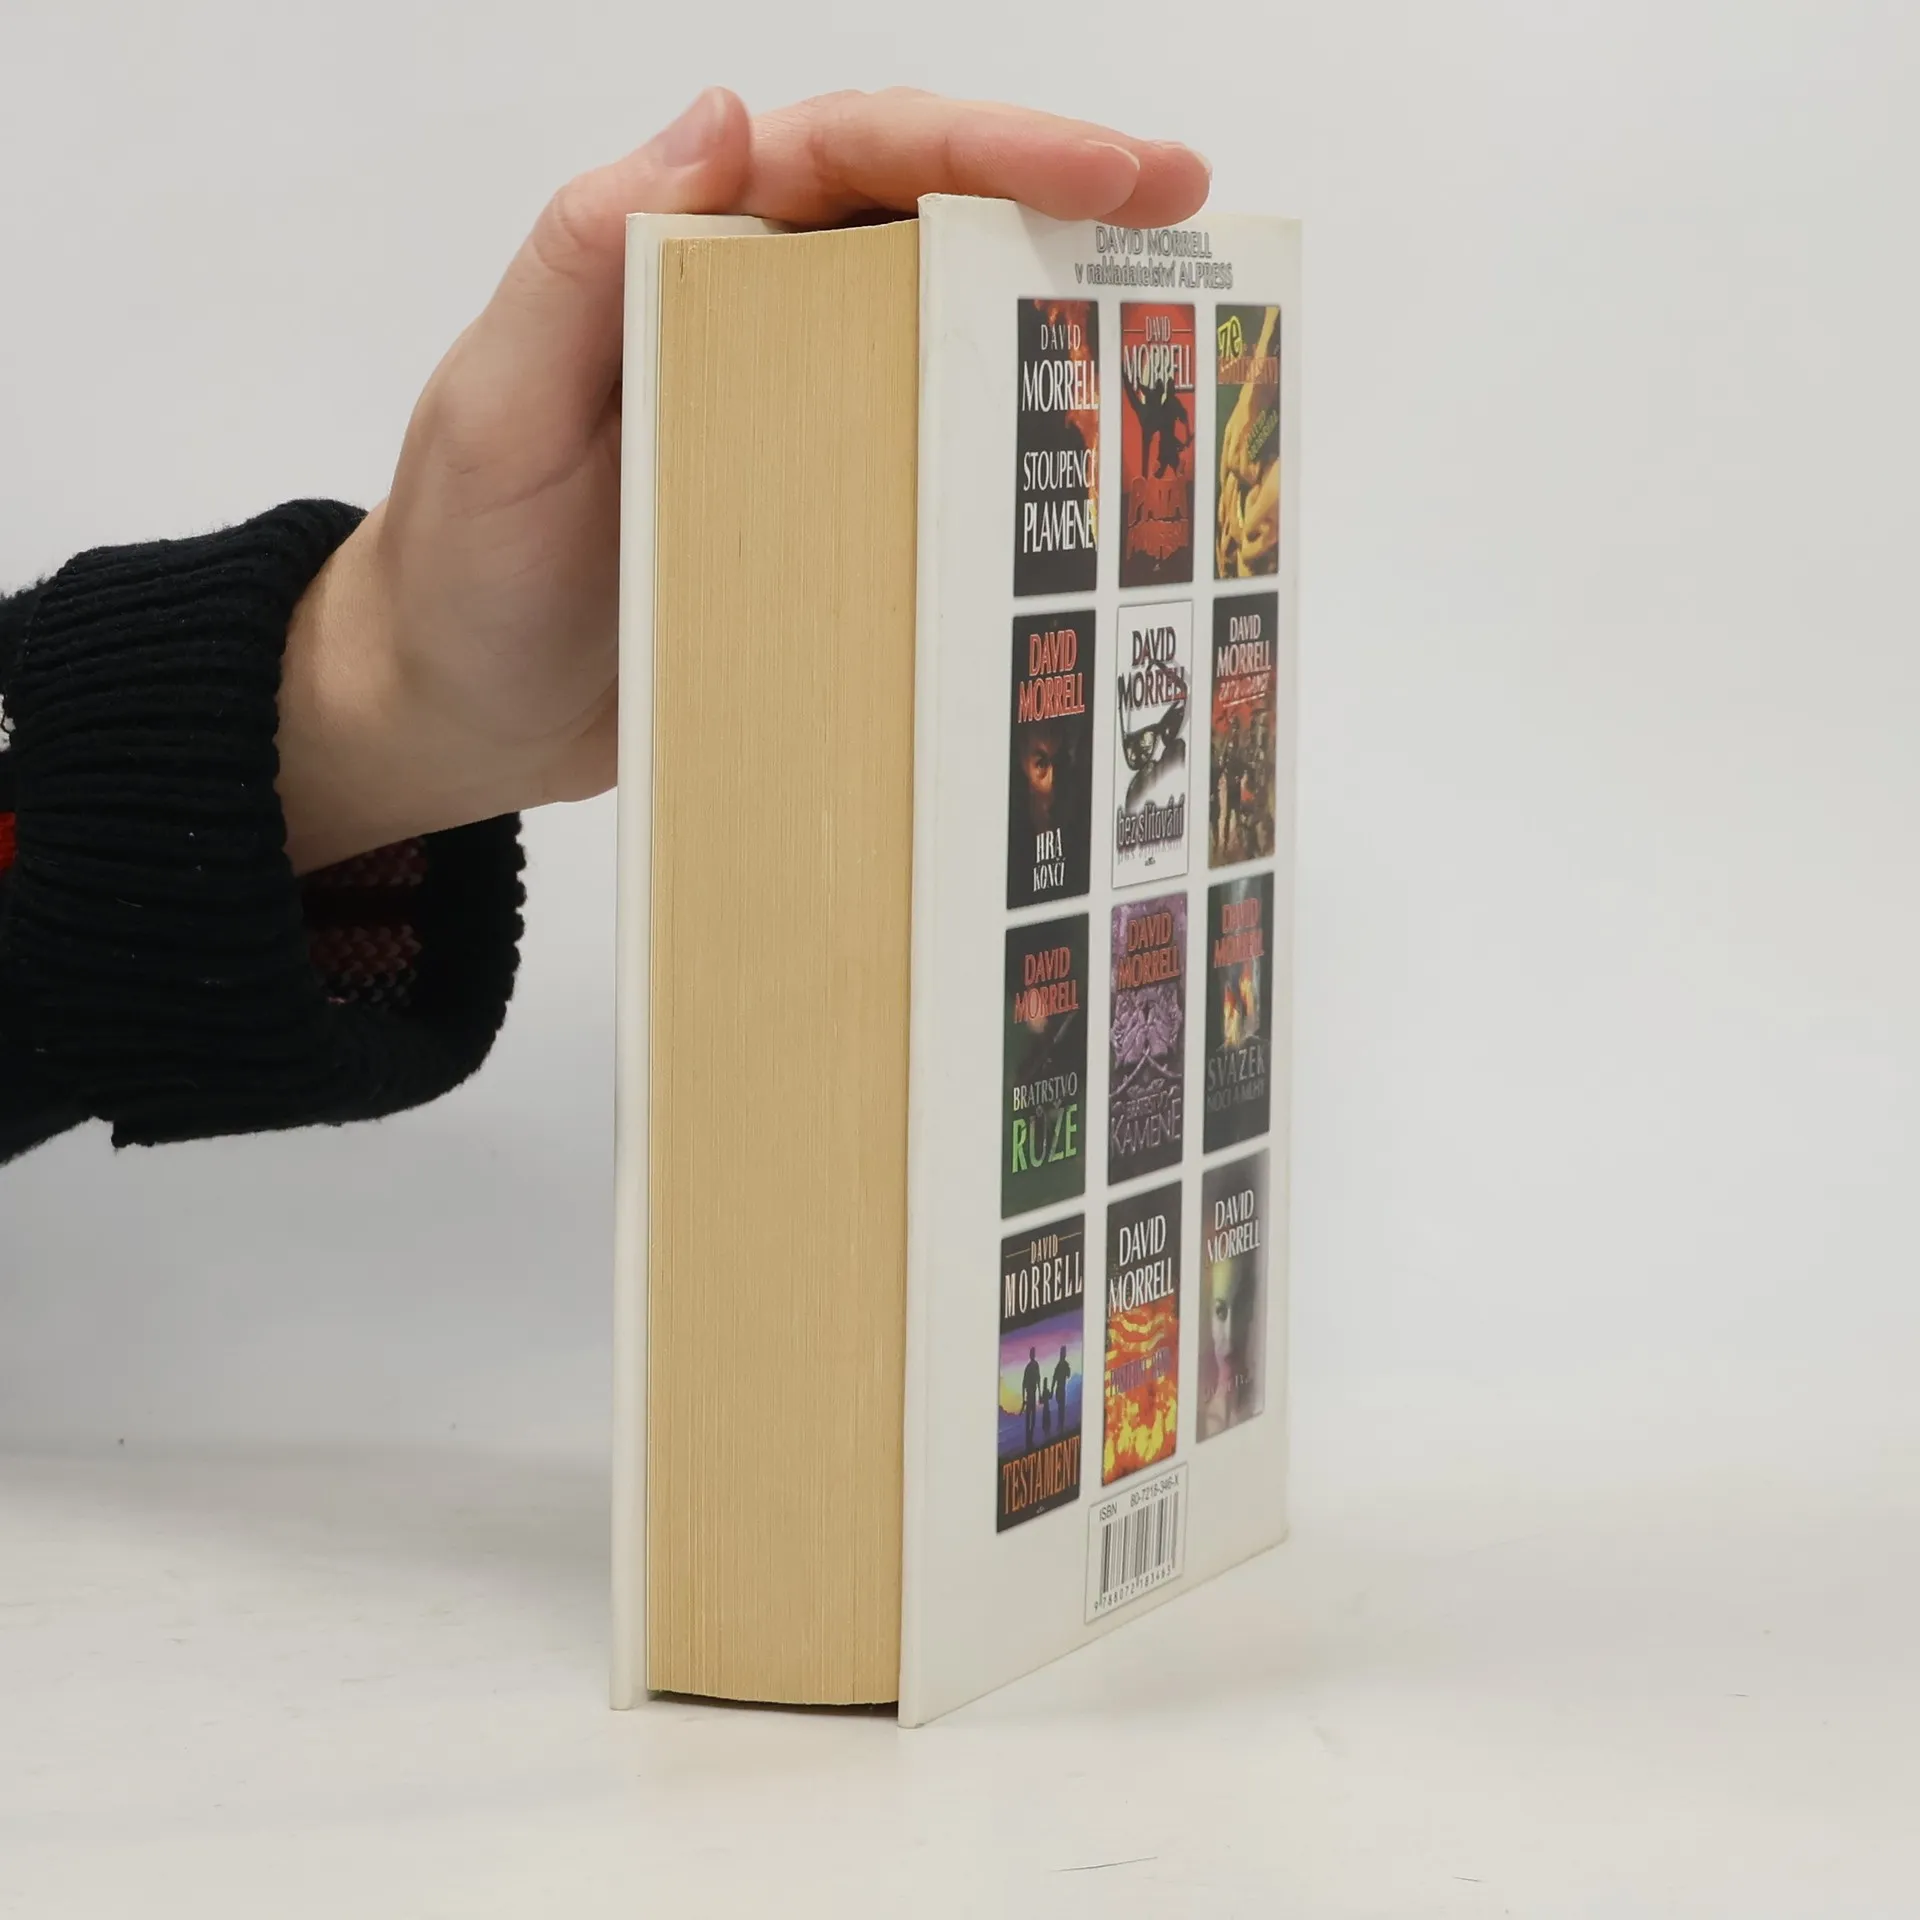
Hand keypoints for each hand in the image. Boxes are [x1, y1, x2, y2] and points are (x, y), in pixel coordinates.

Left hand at [276, 88, 1210, 872]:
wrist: (457, 712)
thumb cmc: (460, 563)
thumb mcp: (498, 406)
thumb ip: (583, 263)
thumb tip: (722, 116)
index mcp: (690, 252)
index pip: (854, 156)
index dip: (987, 144)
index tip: (1106, 170)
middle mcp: (760, 318)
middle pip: (930, 223)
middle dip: (1064, 202)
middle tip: (1190, 214)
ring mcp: (800, 421)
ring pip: (947, 336)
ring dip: (1056, 321)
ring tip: (1173, 332)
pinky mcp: (822, 518)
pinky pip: (928, 467)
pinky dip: (1006, 460)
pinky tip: (1080, 478)